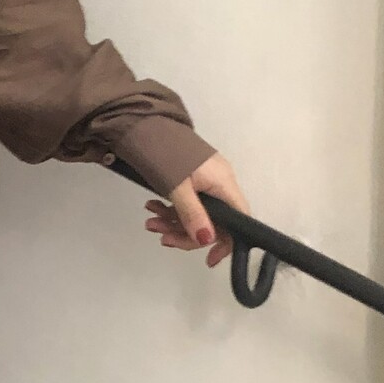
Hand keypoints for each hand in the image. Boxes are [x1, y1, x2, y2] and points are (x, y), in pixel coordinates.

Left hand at [144, 152, 249, 268]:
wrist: (146, 124)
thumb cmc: (165, 152)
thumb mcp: (178, 188)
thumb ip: (192, 215)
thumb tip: (206, 240)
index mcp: (223, 184)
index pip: (238, 222)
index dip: (226, 243)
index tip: (209, 258)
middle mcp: (219, 183)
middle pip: (213, 221)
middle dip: (186, 233)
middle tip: (161, 236)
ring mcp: (206, 180)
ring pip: (196, 213)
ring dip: (173, 221)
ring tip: (150, 222)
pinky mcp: (192, 178)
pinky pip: (187, 201)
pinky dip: (171, 209)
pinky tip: (153, 208)